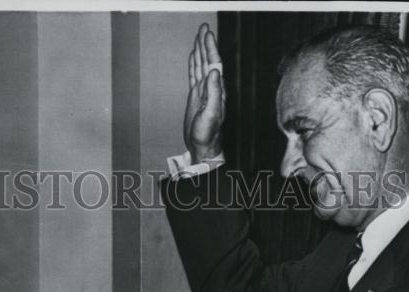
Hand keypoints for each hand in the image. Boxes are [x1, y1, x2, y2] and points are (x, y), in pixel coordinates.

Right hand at [183, 23, 224, 164]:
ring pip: (201, 65)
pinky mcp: (196, 96)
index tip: (207, 33)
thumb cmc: (208, 134)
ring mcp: (203, 91)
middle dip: (205, 43)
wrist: (204, 147)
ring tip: (199, 36)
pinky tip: (193, 56)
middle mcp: (211, 87)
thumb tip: (214, 71)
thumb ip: (214, 93)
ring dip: (200, 50)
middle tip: (203, 27)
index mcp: (216, 89)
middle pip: (208, 60)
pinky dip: (193, 63)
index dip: (210, 48)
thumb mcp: (211, 114)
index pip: (214, 63)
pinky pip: (194, 75)